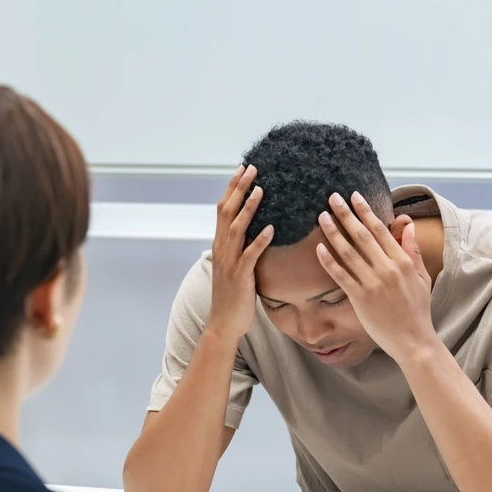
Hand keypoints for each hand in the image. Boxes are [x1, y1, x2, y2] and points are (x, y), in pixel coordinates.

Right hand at [207, 165, 273, 341]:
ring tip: (261, 190)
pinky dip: (260, 240)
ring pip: (237, 228)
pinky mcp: (240, 276)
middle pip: (228, 211)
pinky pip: (250, 255)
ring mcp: (230, 262)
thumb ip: (240, 246)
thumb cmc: (233, 295)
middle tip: (252, 168)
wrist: (223, 322)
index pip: (224, 208)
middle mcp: (222, 249)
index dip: (232, 187)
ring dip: (249, 208)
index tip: (243, 169)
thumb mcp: (235, 265)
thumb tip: (253, 229)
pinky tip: (271, 228)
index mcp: (220, 244)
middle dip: (240, 188)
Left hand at [315, 191, 437, 363]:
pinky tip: (318, 248)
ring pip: (348, 252)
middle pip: (361, 235)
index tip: (354, 196)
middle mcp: (387, 269)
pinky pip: (341, 276)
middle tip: (332, 197)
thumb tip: (408, 225)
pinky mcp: (360, 299)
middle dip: (345, 214)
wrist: (413, 340)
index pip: (380, 230)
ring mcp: (372, 284)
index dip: (365, 211)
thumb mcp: (421, 277)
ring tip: (322, 217)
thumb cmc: (417, 310)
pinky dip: (329, 261)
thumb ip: (412, 250)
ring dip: (333, 232)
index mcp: (402, 261)